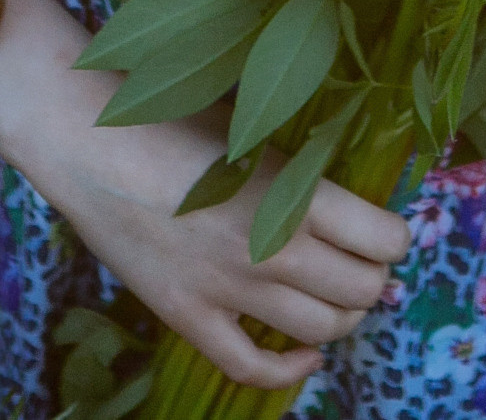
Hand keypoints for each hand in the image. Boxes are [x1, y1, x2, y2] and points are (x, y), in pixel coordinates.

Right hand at [38, 113, 407, 390]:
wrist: (90, 139)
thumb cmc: (175, 116)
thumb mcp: (253, 129)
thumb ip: (301, 169)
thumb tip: (354, 200)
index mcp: (292, 191)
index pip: (382, 239)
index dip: (395, 238)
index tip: (388, 231)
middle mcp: (271, 248)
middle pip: (360, 290)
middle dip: (374, 278)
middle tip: (366, 262)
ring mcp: (228, 290)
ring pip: (321, 330)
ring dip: (342, 316)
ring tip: (340, 295)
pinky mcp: (188, 317)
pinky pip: (254, 368)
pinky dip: (291, 370)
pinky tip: (304, 353)